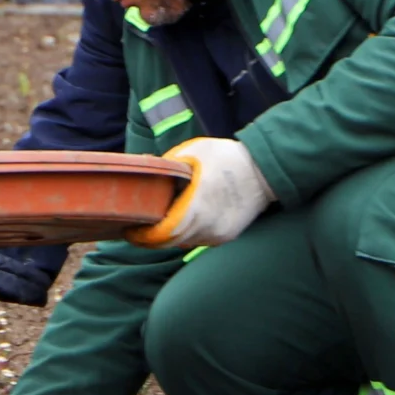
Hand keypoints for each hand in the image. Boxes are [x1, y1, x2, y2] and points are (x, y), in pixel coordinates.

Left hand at [127, 137, 274, 249]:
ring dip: (169, 236)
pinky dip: (187, 233)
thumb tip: (148, 174)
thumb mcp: (193, 152)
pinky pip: (199, 240)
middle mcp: (209, 226)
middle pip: (171, 242)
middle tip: (136, 231)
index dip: (144, 236)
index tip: (130, 230)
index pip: (165, 232)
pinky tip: (181, 222)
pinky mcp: (227, 236)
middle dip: (152, 238)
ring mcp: (219, 234)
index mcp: (198, 205)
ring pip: (185, 242)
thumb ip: (169, 167)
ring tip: (155, 225)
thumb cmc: (227, 157)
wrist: (265, 170)